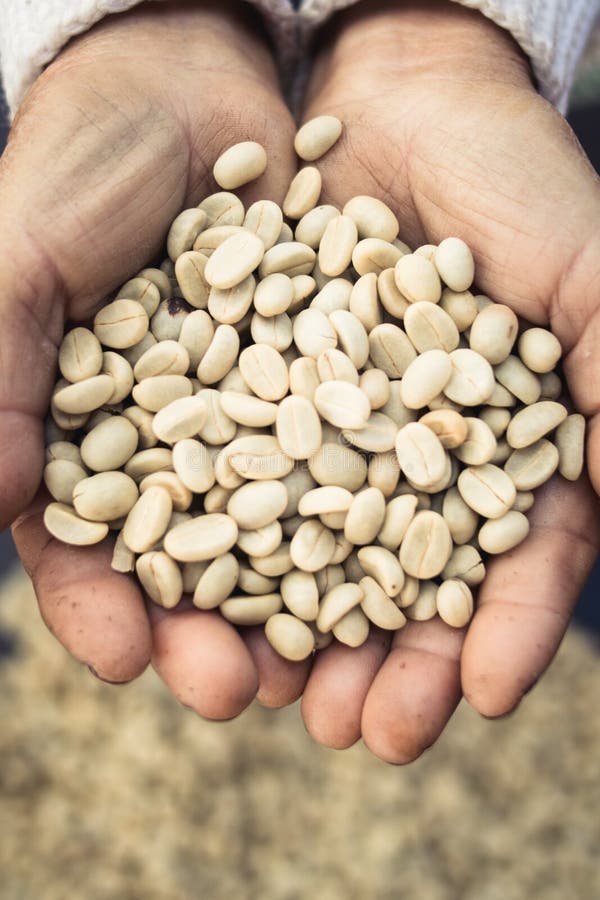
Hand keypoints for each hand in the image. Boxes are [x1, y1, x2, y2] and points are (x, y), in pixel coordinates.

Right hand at [4, 0, 300, 714]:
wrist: (185, 78)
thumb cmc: (80, 165)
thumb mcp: (21, 262)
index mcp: (89, 436)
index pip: (86, 548)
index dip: (99, 607)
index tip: (123, 659)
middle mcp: (180, 443)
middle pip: (194, 566)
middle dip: (210, 634)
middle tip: (238, 692)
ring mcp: (260, 416)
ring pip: (280, 532)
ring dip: (297, 605)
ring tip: (322, 669)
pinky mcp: (331, 378)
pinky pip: (352, 454)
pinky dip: (367, 511)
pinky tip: (388, 564)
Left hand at [297, 0, 599, 760]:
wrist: (406, 102)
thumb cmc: (517, 185)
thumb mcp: (591, 282)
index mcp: (501, 453)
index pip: (509, 563)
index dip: (501, 629)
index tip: (484, 693)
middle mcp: (412, 462)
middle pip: (403, 587)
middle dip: (390, 666)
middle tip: (366, 736)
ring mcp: (330, 438)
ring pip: (312, 557)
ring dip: (299, 637)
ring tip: (274, 698)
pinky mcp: (255, 400)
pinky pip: (234, 480)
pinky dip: (222, 541)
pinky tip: (205, 599)